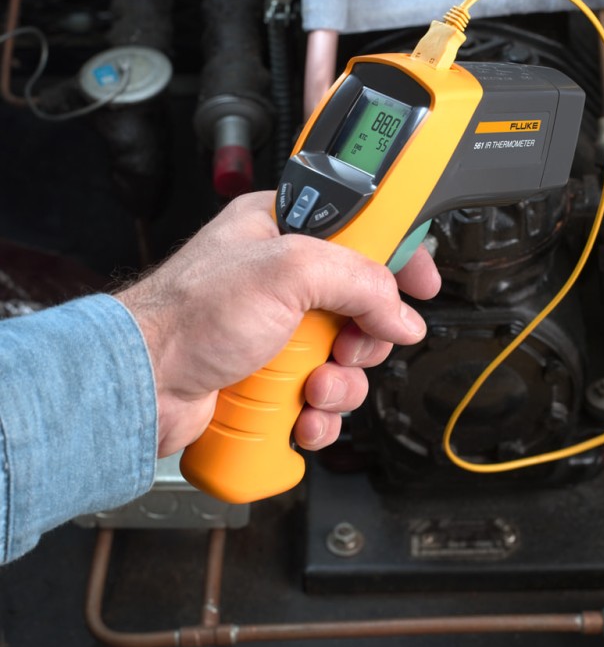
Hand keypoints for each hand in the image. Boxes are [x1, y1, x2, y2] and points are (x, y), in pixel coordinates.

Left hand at [115, 191, 440, 457]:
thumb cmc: (185, 317)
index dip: (397, 256)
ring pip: (347, 360)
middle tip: (347, 346)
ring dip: (341, 384)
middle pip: (364, 306)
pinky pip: (324, 399)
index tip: (420, 281)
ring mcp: (278, 333)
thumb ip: (358, 280)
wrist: (140, 387)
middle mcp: (283, 280)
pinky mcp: (273, 378)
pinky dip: (322, 415)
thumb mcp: (285, 271)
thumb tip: (400, 314)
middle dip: (364, 338)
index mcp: (283, 230)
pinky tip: (304, 417)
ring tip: (313, 389)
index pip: (363, 232)